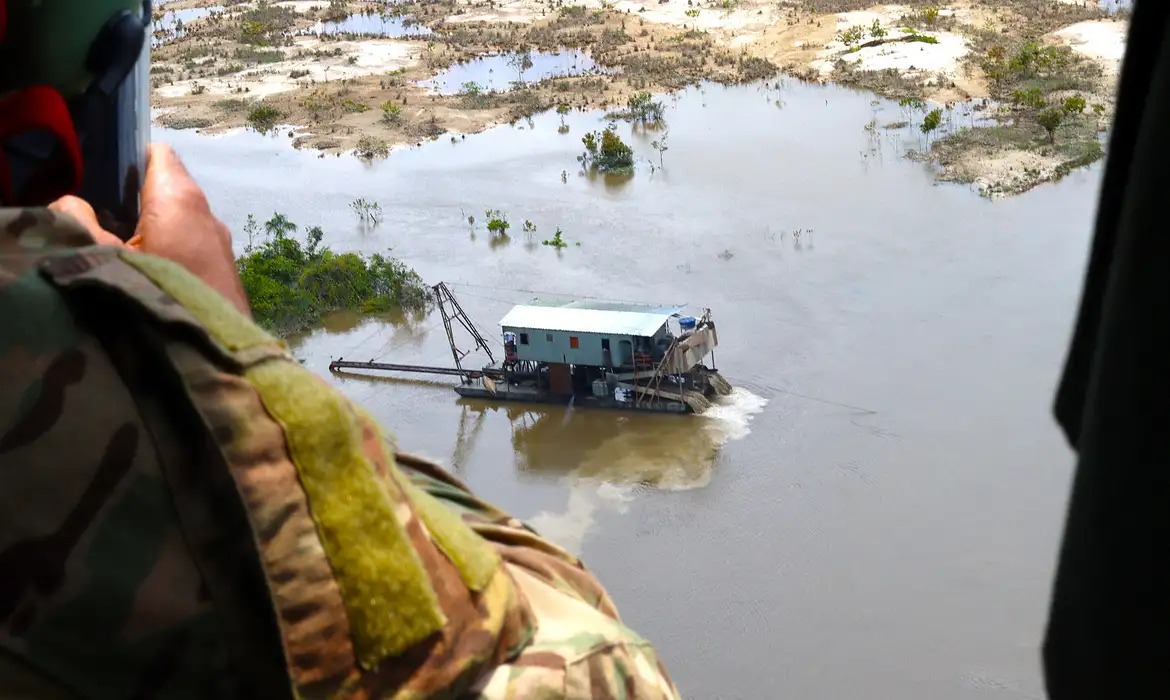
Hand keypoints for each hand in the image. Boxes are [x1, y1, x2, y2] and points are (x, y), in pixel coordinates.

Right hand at [49, 143, 250, 317]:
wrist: (214, 354)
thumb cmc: (156, 296)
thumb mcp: (101, 258)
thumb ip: (77, 222)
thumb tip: (72, 203)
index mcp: (179, 198)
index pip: (157, 154)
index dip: (128, 159)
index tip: (102, 177)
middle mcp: (208, 214)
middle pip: (168, 189)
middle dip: (135, 199)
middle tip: (102, 219)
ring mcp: (221, 244)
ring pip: (181, 222)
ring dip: (153, 230)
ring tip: (122, 251)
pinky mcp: (226, 272)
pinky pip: (193, 248)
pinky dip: (171, 252)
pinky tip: (150, 276)